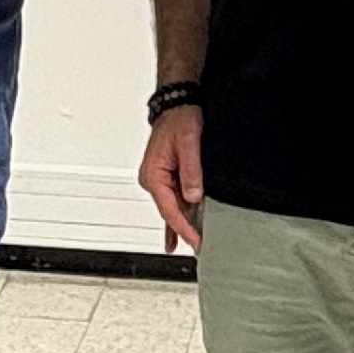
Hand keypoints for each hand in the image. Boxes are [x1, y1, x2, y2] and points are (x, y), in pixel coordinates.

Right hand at [140, 104, 204, 251]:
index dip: (183, 228)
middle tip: (200, 247)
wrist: (177, 104)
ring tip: (194, 245)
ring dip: (183, 225)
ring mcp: (159, 180)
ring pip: (172, 209)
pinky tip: (177, 235)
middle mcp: (153, 180)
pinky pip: (173, 201)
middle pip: (170, 213)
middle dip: (184, 231)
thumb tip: (193, 196)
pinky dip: (178, 217)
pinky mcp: (168, 178)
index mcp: (153, 175)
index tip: (195, 240)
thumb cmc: (180, 118)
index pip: (169, 209)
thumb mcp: (189, 143)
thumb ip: (191, 170)